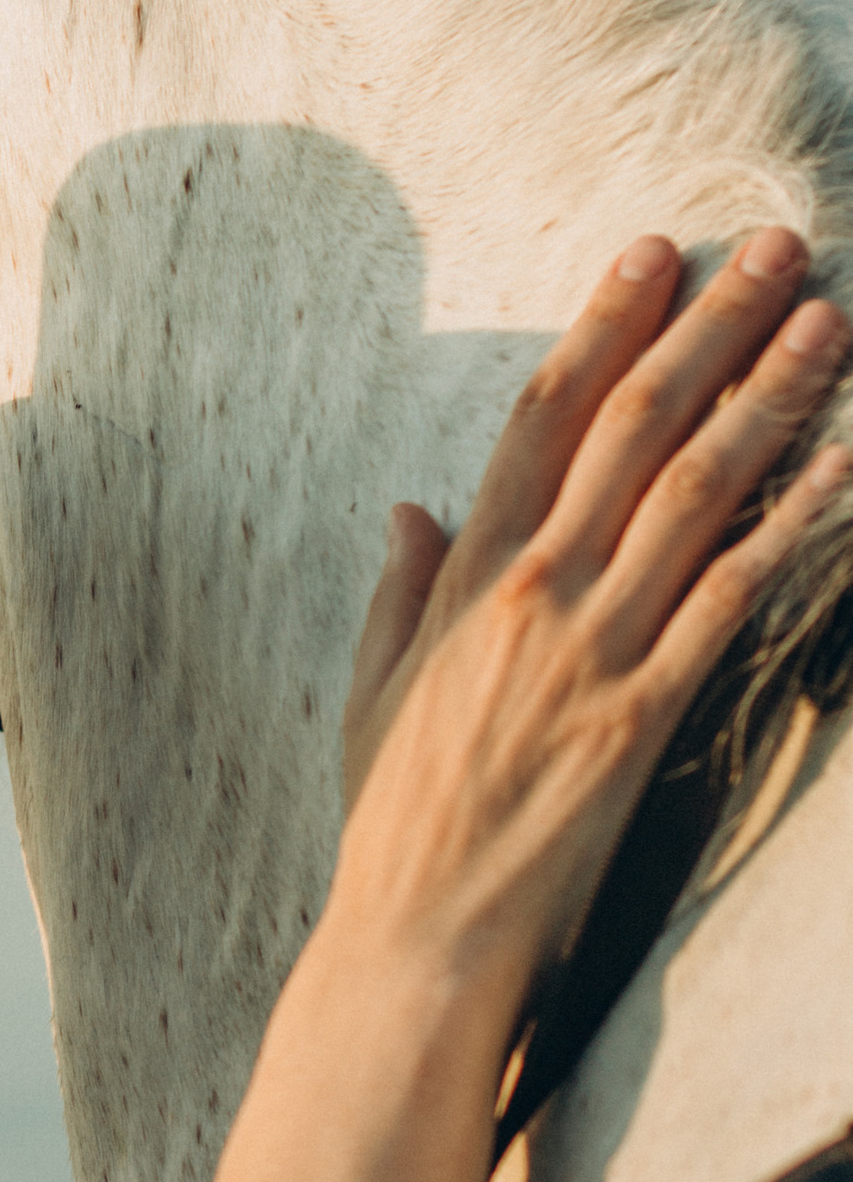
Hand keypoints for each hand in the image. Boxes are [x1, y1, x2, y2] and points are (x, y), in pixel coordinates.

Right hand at [332, 226, 849, 1013]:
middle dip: (710, 327)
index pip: (542, 418)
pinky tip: (841, 467)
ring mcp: (593, 647)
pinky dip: (793, 526)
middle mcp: (533, 592)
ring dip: (770, 399)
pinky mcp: (645, 711)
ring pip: (695, 493)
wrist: (424, 930)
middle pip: (634, 428)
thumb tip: (410, 510)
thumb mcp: (374, 691)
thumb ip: (402, 594)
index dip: (602, 327)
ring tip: (827, 325)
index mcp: (465, 577)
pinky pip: (732, 597)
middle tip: (774, 251)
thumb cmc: (397, 819)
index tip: (650, 255)